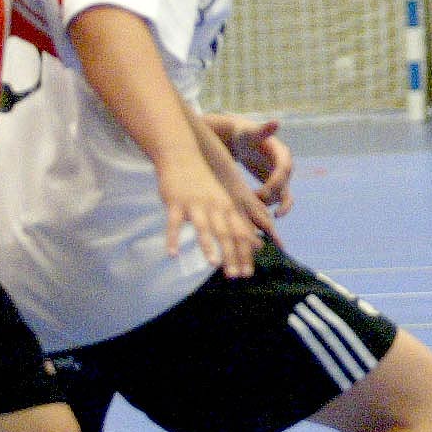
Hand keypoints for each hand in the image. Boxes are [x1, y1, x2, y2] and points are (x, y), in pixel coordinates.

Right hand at [157, 157, 265, 277]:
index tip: (248, 273)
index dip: (246, 253)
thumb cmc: (207, 181)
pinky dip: (173, 238)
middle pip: (226, 233)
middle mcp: (215, 206)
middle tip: (235, 276)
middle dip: (232, 255)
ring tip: (213, 264)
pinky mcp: (175, 202)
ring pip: (204, 227)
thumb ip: (243, 221)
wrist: (183, 155)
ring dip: (208, 245)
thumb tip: (259, 244)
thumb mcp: (230, 198)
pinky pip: (174, 223)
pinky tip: (172, 254)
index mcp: (229, 207)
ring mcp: (195, 204)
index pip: (241, 233)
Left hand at [215, 115, 294, 216]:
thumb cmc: (246, 135)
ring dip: (268, 204)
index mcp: (283, 155)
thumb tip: (277, 122)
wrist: (243, 142)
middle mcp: (286, 167)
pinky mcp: (275, 186)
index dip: (275, 182)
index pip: (283, 170)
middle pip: (284, 186)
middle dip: (271, 196)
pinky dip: (269, 207)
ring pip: (282, 198)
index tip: (261, 193)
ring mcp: (282, 178)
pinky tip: (255, 210)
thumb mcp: (251, 132)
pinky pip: (278, 200)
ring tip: (249, 202)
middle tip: (253, 201)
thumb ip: (263, 129)